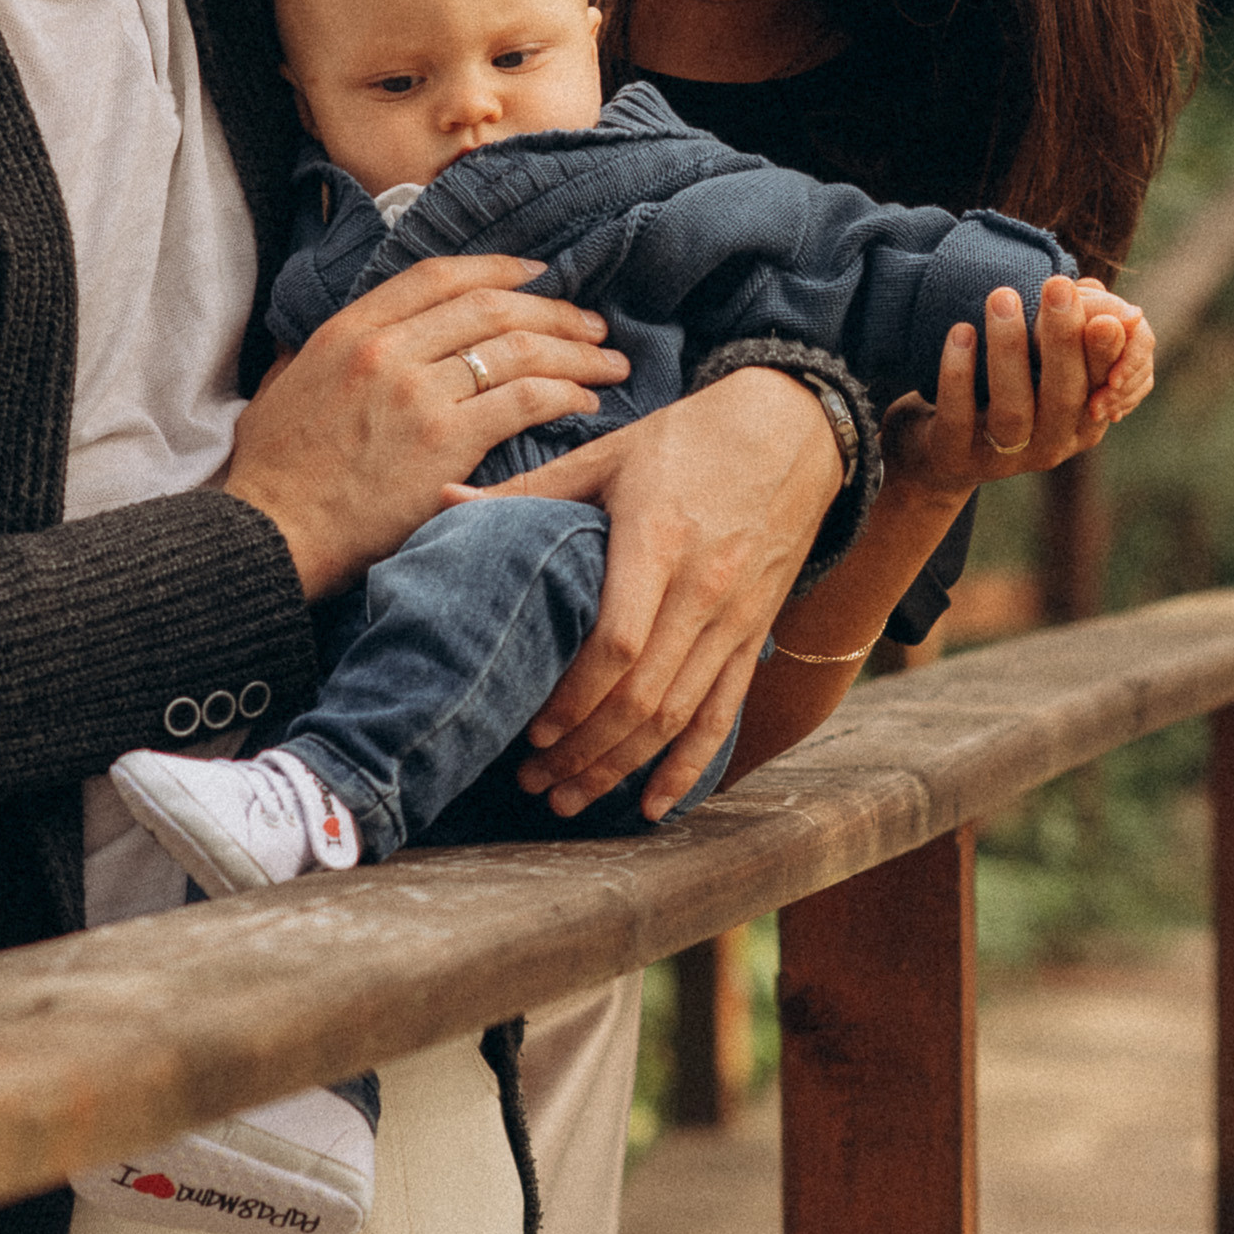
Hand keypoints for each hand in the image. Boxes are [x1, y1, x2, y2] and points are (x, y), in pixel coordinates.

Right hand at [224, 255, 628, 598]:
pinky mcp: (445, 442)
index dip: (500, 269)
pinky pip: (524, 401)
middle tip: (593, 323)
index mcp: (350, 329)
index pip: (440, 276)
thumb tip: (361, 336)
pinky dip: (565, 395)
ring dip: (575, 352)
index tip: (540, 275)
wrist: (269, 534)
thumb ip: (329, 351)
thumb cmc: (276, 473)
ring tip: (610, 363)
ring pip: (518, 350)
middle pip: (492, 306)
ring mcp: (418, 394)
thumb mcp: (287, 384)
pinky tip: (586, 402)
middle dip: (555, 311)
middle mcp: (387, 350)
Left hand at [445, 368, 841, 817]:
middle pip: (643, 694)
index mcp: (657, 541)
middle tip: (535, 782)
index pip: (617, 641)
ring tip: (570, 798)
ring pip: (679, 714)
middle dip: (585, 750)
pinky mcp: (755, 633)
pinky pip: (723, 711)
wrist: (792, 429)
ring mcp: (735, 617)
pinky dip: (690, 764)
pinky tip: (655, 804)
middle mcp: (702, 588)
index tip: (532, 731)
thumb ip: (528, 490)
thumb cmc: (688, 438)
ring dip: (623, 766)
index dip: (574, 698)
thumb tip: (441, 504)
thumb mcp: (608, 454)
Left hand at [884, 275, 1153, 497]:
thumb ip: (1067, 334)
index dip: (1106, 352)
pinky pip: (958, 416)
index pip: (1105, 387)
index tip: (1105, 314)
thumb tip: (1087, 283)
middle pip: (1066, 396)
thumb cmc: (1003, 396)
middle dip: (1064, 339)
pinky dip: (959, 372)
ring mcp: (1002, 460)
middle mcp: (1050, 447)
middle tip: (1058, 284)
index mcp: (1081, 424)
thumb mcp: (1041, 371)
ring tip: (1003, 296)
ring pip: (1013, 408)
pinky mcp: (955, 457)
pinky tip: (962, 331)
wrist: (942, 456)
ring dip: (1009, 348)